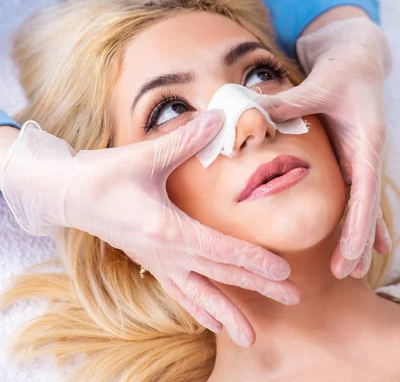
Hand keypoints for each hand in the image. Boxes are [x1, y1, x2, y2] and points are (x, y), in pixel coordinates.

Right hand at [1, 111, 298, 346]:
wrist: (68, 195)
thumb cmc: (104, 176)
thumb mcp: (145, 156)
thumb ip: (186, 140)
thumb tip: (219, 117)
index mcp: (167, 229)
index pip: (220, 249)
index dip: (254, 260)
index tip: (283, 272)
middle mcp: (165, 253)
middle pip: (219, 275)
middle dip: (257, 287)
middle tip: (293, 298)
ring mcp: (157, 261)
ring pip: (199, 295)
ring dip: (227, 313)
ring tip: (251, 337)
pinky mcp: (150, 261)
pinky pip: (180, 292)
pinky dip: (199, 307)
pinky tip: (212, 321)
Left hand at [263, 19, 392, 278]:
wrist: (359, 55)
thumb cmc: (342, 67)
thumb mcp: (319, 83)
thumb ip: (289, 102)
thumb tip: (253, 113)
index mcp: (367, 138)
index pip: (365, 187)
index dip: (360, 221)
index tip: (352, 251)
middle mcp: (369, 151)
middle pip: (367, 204)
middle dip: (358, 240)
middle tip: (347, 273)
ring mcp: (362, 155)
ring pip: (363, 202)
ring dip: (357, 235)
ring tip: (350, 269)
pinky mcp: (352, 154)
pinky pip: (355, 191)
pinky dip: (358, 216)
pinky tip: (361, 241)